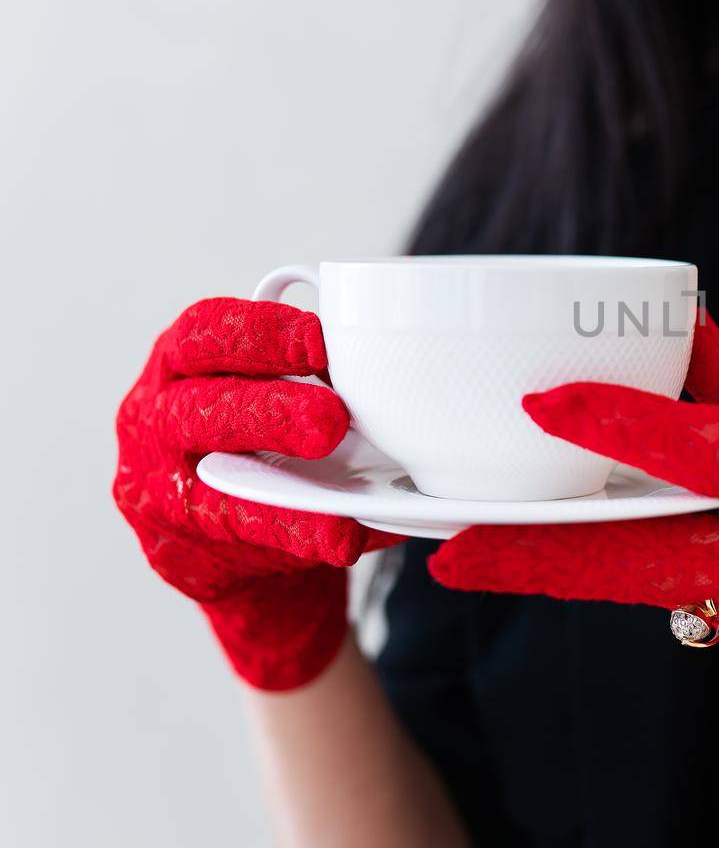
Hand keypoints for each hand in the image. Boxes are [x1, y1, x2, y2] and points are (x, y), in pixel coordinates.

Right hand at [113, 297, 399, 689]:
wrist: (226, 544)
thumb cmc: (260, 446)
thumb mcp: (272, 394)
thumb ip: (312, 378)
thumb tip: (402, 374)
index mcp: (181, 365)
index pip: (205, 333)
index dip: (262, 331)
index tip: (322, 339)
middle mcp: (157, 418)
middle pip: (201, 405)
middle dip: (270, 407)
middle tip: (334, 418)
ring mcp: (159, 486)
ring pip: (213, 478)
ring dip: (283, 482)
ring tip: (337, 485)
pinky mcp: (181, 544)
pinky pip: (243, 536)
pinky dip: (299, 534)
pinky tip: (340, 536)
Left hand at [429, 318, 718, 776]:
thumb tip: (664, 328)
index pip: (710, 452)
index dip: (620, 427)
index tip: (540, 403)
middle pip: (645, 561)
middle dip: (536, 560)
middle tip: (447, 552)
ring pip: (678, 581)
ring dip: (654, 549)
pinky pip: (713, 611)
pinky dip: (714, 579)